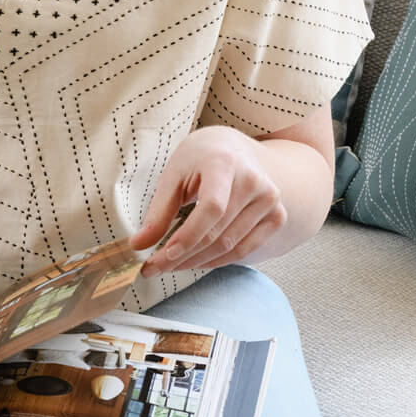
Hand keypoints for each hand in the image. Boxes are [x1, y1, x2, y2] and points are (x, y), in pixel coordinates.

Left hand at [130, 126, 286, 276]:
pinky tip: (197, 261)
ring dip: (197, 262)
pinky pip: (245, 249)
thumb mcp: (174, 175)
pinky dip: (218, 260)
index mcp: (225, 163)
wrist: (233, 148)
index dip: (187, 236)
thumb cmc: (199, 159)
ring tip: (171, 265)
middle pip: (218, 232)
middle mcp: (254, 181)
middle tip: (155, 268)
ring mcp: (270, 200)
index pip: (211, 208)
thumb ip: (158, 211)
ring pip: (230, 245)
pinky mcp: (277, 216)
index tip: (162, 255)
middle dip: (183, 256)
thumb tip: (139, 245)